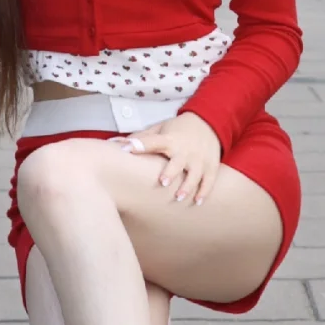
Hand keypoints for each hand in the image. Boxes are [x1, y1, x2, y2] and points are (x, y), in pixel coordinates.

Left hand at [107, 112, 221, 204]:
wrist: (208, 123)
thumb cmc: (177, 129)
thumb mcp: (160, 129)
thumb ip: (141, 138)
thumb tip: (114, 143)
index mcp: (169, 139)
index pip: (152, 141)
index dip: (139, 145)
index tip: (126, 149)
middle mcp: (184, 150)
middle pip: (177, 162)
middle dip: (171, 172)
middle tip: (163, 182)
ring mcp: (199, 159)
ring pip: (194, 174)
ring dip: (187, 186)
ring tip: (179, 197)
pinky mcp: (210, 166)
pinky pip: (208, 180)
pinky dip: (204, 191)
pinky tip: (197, 202)